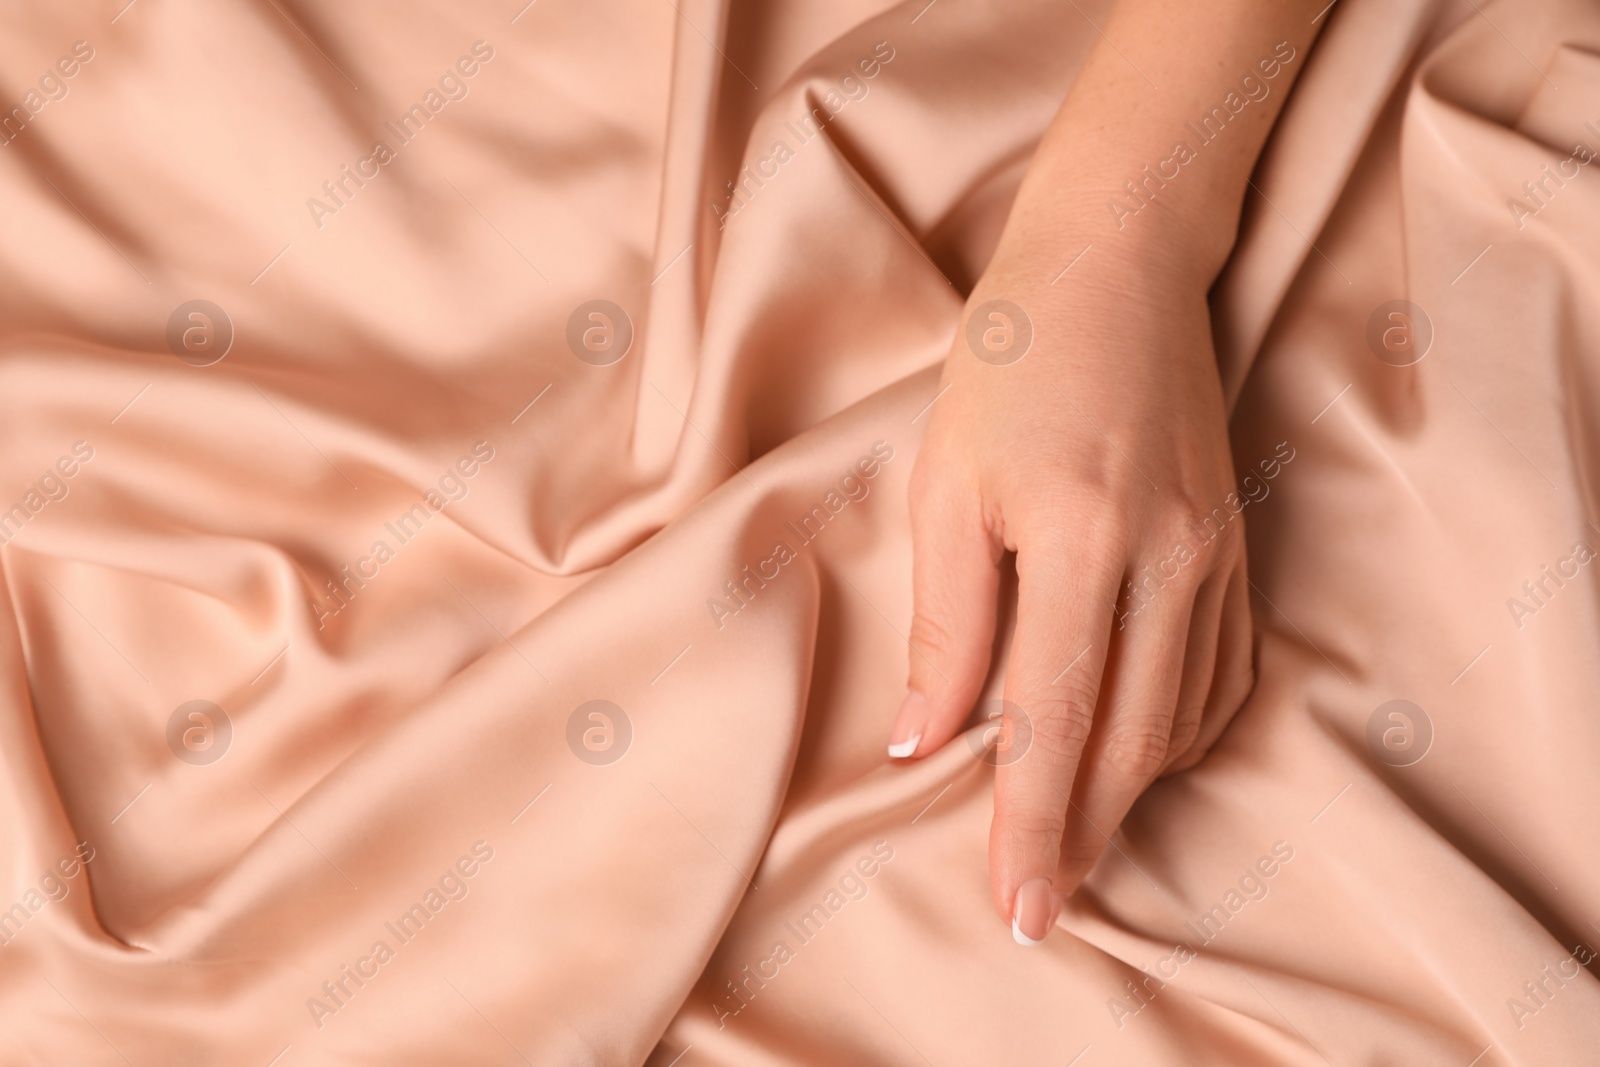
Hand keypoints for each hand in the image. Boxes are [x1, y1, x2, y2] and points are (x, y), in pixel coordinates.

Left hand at [890, 235, 1253, 944]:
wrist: (1115, 267)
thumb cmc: (1009, 364)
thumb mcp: (947, 485)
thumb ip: (948, 621)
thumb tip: (927, 739)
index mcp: (1082, 543)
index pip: (1054, 722)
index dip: (1033, 825)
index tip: (1019, 904)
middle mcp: (1168, 560)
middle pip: (1130, 741)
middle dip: (1084, 834)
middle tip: (1044, 901)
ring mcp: (1215, 554)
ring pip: (1181, 717)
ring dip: (1129, 792)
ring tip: (1076, 840)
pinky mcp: (1234, 545)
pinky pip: (1220, 671)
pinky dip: (1179, 731)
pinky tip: (1139, 753)